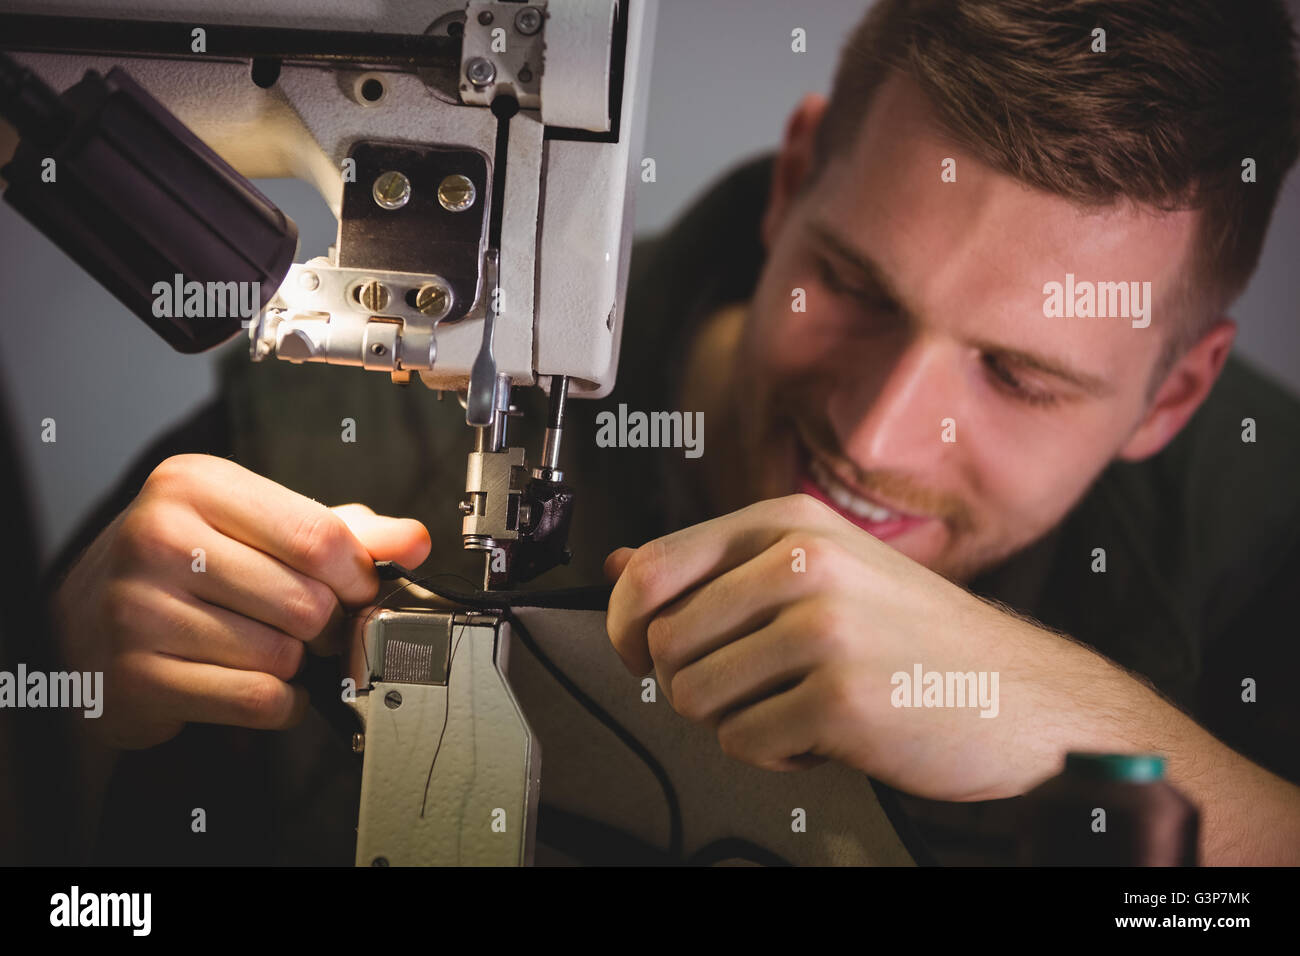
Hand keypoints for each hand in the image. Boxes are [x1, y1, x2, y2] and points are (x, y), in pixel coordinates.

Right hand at [50, 454, 430, 749]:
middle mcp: (159, 538)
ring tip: (268, 648)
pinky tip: (259, 686)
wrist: (85, 621)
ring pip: (281, 655)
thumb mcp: (260, 526)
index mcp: (195, 485)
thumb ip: (343, 530)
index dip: (358, 575)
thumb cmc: (184, 567)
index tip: (359, 588)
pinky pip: (254, 700)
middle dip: (326, 625)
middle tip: (309, 625)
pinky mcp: (137, 676)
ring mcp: (140, 609)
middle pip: (306, 601)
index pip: (318, 536)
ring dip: (295, 664)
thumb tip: (412, 540)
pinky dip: (278, 704)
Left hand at [605, 493, 1140, 800]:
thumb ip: (719, 567)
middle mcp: (803, 564)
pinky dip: (776, 753)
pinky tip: (825, 733)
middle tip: (752, 687)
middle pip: (663, 646)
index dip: (624, 622)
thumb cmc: (918, 635)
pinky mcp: (838, 698)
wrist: (1021, 695)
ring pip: (693, 698)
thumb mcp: (823, 569)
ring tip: (797, 704)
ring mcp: (822, 629)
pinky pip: (744, 743)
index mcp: (791, 524)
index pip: (652, 570)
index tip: (636, 650)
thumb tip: (621, 562)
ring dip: (736, 719)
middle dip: (694, 683)